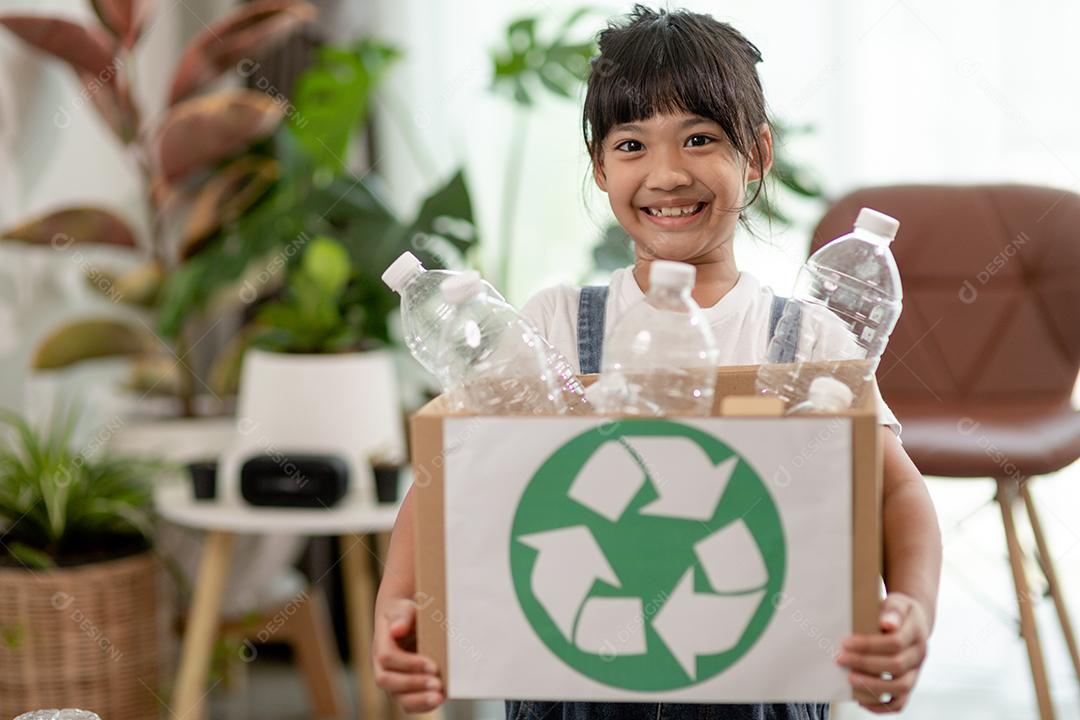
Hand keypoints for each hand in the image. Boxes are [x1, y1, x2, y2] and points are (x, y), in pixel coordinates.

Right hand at [373, 597, 444, 712]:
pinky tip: (440, 699)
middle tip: (438, 683)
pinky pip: (409, 703)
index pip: (387, 657)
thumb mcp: (406, 608)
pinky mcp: (405, 689)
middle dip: (413, 683)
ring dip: (418, 700)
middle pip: (387, 680)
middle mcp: (382, 665)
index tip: (433, 665)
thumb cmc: (408, 614)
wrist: (410, 622)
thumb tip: (396, 630)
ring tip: (439, 697)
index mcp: (381, 643)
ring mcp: (393, 679)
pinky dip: (423, 705)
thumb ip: (402, 616)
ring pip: (398, 696)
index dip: (409, 663)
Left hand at [836, 593, 928, 712]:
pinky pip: (900, 702)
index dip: (869, 644)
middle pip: (896, 665)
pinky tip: (861, 701)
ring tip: (850, 679)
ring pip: (901, 687)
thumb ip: (893, 611)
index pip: (895, 642)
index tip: (845, 642)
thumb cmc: (898, 611)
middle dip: (865, 663)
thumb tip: (886, 623)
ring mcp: (916, 672)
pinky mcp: (910, 684)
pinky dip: (882, 706)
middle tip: (840, 659)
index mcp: (916, 633)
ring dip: (873, 686)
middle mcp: (920, 655)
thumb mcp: (897, 602)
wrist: (914, 621)